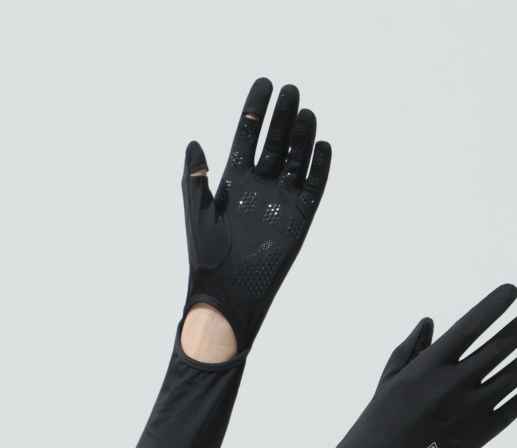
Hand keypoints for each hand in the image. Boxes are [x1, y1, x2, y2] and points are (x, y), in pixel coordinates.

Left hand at [182, 77, 331, 351]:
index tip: (264, 85)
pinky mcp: (299, 219)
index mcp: (234, 182)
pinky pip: (314, 188)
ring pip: (295, 160)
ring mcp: (281, 202)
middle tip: (290, 90)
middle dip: (281, 117)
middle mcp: (260, 188)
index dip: (255, 111)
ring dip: (301, 136)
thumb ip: (195, 177)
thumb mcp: (197, 211)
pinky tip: (322, 146)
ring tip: (305, 112)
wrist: (227, 292)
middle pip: (274, 143)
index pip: (247, 137)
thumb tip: (193, 141)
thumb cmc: (206, 256)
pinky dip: (319, 168)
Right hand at [332, 284, 516, 447]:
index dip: (493, 307)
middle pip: (499, 347)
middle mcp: (452, 386)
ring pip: (513, 376)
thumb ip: (412, 349)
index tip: (513, 290)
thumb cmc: (377, 421)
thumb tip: (431, 321)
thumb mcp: (389, 380)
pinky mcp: (476, 438)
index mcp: (427, 368)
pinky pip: (508, 411)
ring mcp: (469, 413)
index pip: (469, 327)